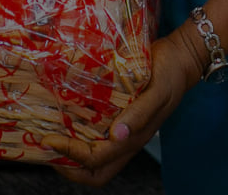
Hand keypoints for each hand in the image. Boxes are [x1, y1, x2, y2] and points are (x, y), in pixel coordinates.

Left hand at [43, 26, 203, 185]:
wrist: (180, 58)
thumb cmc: (170, 75)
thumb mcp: (157, 93)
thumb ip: (139, 115)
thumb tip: (117, 136)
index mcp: (134, 139)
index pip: (98, 161)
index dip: (72, 156)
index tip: (50, 140)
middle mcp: (125, 139)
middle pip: (94, 170)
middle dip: (68, 166)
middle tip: (46, 147)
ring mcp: (122, 129)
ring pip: (93, 156)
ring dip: (70, 152)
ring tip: (49, 134)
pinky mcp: (119, 115)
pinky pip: (95, 132)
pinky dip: (77, 132)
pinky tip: (64, 116)